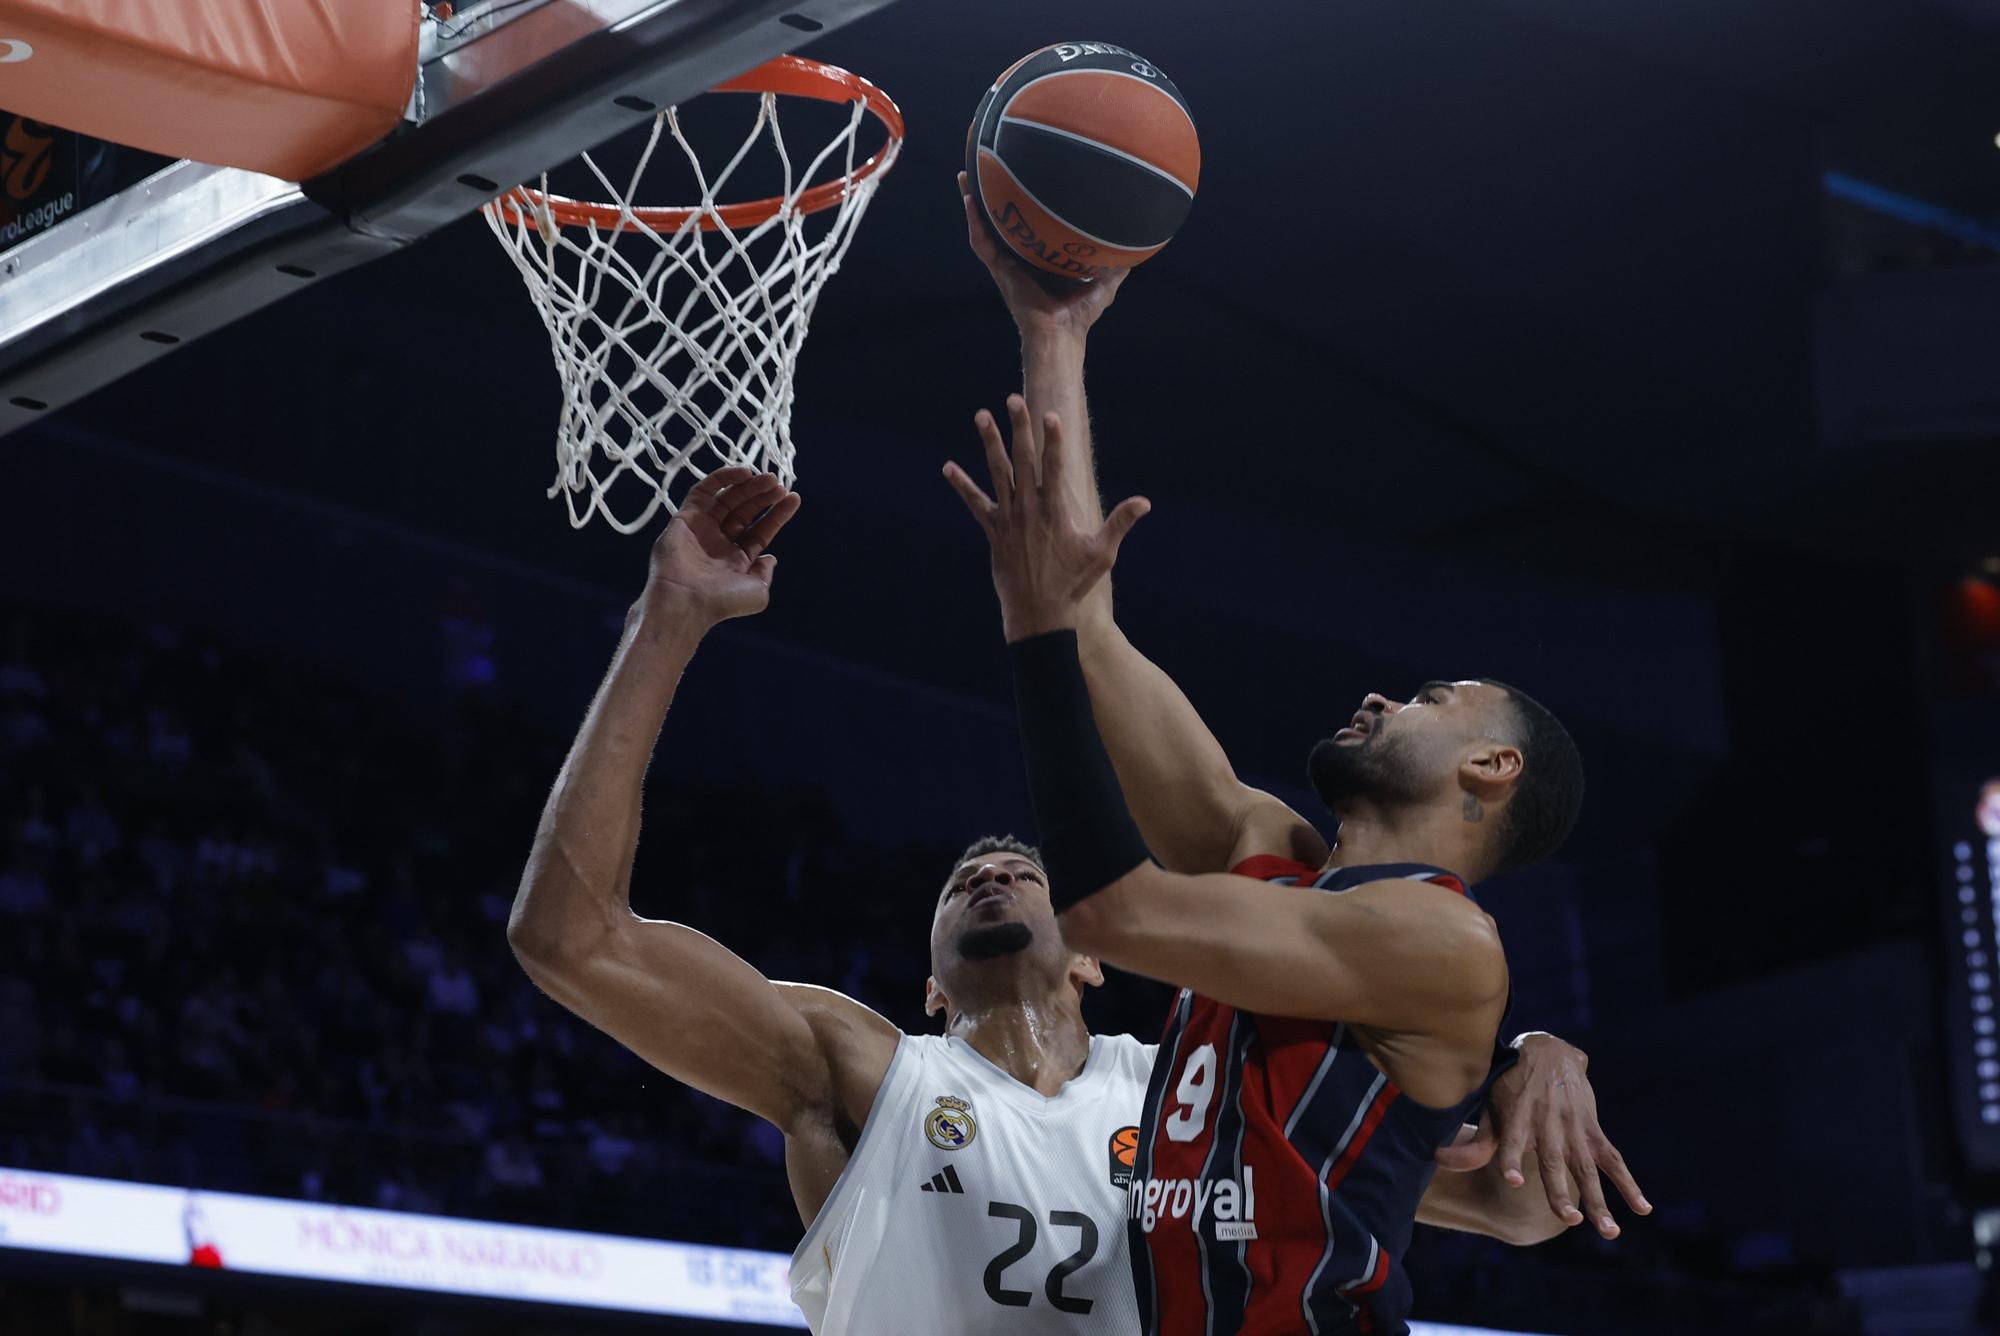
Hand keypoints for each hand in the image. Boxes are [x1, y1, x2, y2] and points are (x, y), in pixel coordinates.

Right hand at [644, 468, 800, 623]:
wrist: (685, 601)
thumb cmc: (722, 601)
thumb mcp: (758, 592)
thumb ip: (766, 573)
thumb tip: (772, 559)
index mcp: (736, 561)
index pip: (761, 531)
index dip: (777, 514)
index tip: (793, 498)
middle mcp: (719, 543)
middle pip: (745, 511)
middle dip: (764, 497)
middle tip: (778, 484)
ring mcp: (702, 529)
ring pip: (727, 499)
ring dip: (749, 486)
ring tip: (769, 478)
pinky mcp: (684, 518)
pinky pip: (703, 491)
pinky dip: (722, 478)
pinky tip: (744, 473)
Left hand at [943, 395, 1148, 640]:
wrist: (1038, 613)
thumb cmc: (1072, 584)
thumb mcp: (1101, 554)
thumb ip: (1120, 523)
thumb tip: (1145, 502)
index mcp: (1055, 511)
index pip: (1053, 467)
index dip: (1052, 440)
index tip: (1050, 415)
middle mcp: (1029, 510)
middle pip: (1022, 460)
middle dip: (1019, 428)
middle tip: (1012, 399)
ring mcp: (1008, 520)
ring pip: (997, 473)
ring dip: (989, 443)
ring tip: (981, 416)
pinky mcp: (993, 532)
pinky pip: (975, 504)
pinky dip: (962, 486)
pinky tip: (948, 467)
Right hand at [960, 171, 1128, 339]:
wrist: (1062, 333)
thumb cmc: (1080, 314)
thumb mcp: (1105, 282)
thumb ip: (1118, 264)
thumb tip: (1138, 245)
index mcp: (1041, 257)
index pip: (1030, 224)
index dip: (1025, 204)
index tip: (1025, 178)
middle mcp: (1020, 257)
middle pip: (1003, 220)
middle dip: (992, 196)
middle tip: (986, 165)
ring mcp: (1007, 263)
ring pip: (986, 227)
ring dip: (974, 202)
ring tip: (966, 175)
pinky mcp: (1000, 271)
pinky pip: (982, 244)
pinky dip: (975, 223)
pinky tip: (969, 200)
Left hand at [1433, 1033, 1651, 1239]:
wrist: (1548, 1049)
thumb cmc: (1511, 1085)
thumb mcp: (1491, 1106)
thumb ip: (1476, 1141)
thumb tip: (1437, 1160)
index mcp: (1518, 1117)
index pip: (1511, 1141)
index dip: (1511, 1158)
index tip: (1511, 1179)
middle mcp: (1547, 1123)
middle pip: (1553, 1162)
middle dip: (1560, 1191)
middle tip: (1568, 1219)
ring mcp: (1573, 1127)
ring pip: (1586, 1168)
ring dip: (1598, 1199)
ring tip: (1609, 1231)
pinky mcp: (1592, 1128)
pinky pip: (1613, 1159)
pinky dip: (1628, 1183)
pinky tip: (1642, 1208)